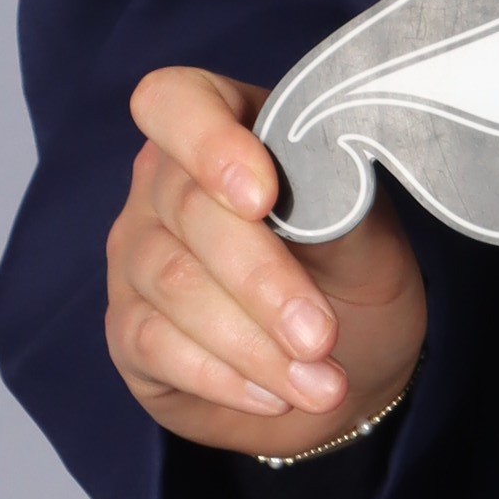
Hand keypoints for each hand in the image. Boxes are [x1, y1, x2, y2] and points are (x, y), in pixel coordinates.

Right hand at [106, 66, 427, 457]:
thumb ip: (342, 204)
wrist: (351, 367)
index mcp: (227, 130)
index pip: (175, 102)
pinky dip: (226, 376)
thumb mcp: (369, 239)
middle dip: (263, 281)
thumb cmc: (356, 278)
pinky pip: (158, 345)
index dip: (208, 141)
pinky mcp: (128, 329)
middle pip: (188, 211)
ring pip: (175, 286)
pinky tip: (278, 396)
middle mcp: (165, 185)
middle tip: (322, 336)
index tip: (262, 196)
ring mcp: (137, 256)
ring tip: (323, 382)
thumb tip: (329, 188)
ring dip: (255, 343)